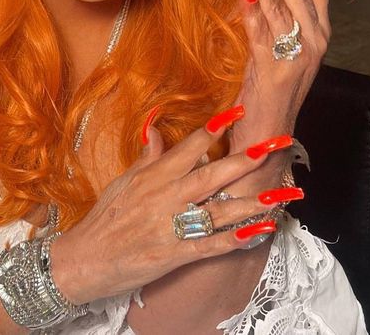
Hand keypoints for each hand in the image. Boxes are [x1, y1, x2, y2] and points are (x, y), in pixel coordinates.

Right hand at [50, 109, 293, 304]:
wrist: (86, 258)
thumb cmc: (106, 216)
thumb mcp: (125, 180)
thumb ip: (148, 156)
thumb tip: (155, 126)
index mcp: (154, 176)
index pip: (190, 146)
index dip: (216, 127)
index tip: (240, 110)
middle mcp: (165, 197)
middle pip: (212, 174)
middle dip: (246, 159)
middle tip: (275, 144)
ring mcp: (172, 226)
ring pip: (219, 210)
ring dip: (253, 201)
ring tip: (283, 192)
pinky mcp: (175, 255)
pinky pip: (212, 246)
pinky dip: (237, 238)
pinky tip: (261, 229)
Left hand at [229, 0, 330, 148]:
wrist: (269, 137)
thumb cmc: (270, 90)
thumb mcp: (279, 48)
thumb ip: (275, 17)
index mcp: (318, 33)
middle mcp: (313, 40)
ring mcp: (295, 53)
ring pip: (280, 2)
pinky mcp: (272, 66)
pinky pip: (259, 26)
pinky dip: (251, 1)